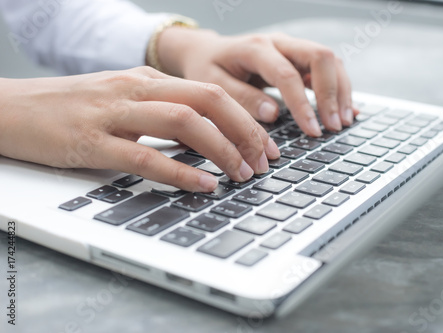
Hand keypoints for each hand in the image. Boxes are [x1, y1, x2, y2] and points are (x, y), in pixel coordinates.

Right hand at [0, 67, 279, 191]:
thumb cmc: (71, 108)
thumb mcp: (123, 100)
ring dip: (222, 150)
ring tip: (242, 174)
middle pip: (207, 102)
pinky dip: (179, 172)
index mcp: (147, 80)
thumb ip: (161, 113)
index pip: (211, 92)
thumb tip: (204, 139)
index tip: (267, 144)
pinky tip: (202, 185)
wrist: (10, 108)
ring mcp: (113, 114)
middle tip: (265, 161)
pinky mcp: (91, 142)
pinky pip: (145, 156)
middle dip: (245, 132)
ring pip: (183, 123)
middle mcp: (135, 90)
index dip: (247, 119)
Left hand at [157, 28, 358, 136]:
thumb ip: (242, 99)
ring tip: (343, 121)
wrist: (207, 51)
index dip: (303, 104)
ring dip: (341, 90)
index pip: (287, 74)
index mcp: (256, 48)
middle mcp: (279, 42)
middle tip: (333, 125)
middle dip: (332, 93)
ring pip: (330, 60)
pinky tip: (346, 109)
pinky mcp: (298, 58)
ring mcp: (292, 47)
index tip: (312, 130)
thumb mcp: (213, 85)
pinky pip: (327, 68)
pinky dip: (339, 88)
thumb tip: (273, 114)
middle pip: (320, 56)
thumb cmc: (208, 68)